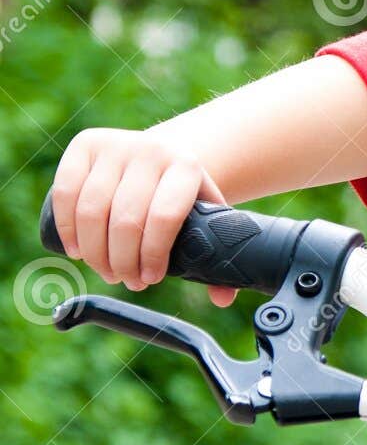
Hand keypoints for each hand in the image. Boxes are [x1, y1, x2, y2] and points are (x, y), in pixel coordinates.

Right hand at [50, 127, 238, 306]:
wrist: (159, 154)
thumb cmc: (182, 194)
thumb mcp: (206, 212)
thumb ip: (219, 251)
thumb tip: (222, 298)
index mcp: (187, 166)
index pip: (165, 217)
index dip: (154, 255)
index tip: (151, 278)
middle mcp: (151, 150)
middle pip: (126, 220)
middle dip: (124, 262)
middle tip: (127, 281)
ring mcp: (115, 145)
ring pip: (92, 210)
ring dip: (96, 252)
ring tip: (107, 271)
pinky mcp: (84, 146)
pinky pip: (65, 193)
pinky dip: (68, 228)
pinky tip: (79, 251)